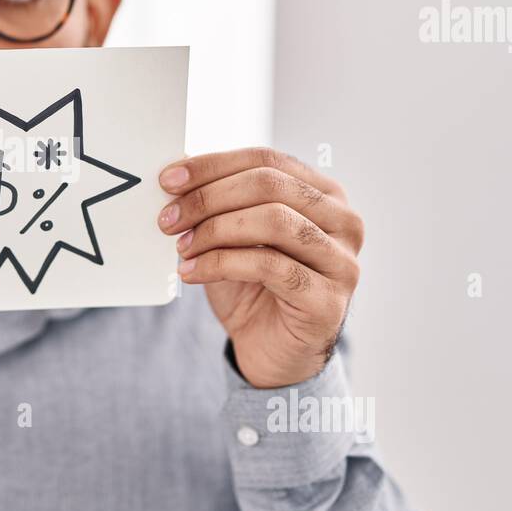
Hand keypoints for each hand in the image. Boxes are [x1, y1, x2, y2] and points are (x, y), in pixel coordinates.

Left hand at [157, 148, 363, 388]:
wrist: (269, 350)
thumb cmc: (252, 286)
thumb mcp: (234, 235)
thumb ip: (219, 202)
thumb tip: (176, 174)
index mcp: (323, 194)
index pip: (267, 160)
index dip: (213, 166)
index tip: (168, 180)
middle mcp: (343, 221)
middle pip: (270, 185)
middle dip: (209, 198)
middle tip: (168, 218)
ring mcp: (341, 260)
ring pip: (273, 221)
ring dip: (215, 230)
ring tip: (181, 247)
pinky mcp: (328, 299)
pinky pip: (269, 266)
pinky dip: (220, 264)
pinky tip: (192, 272)